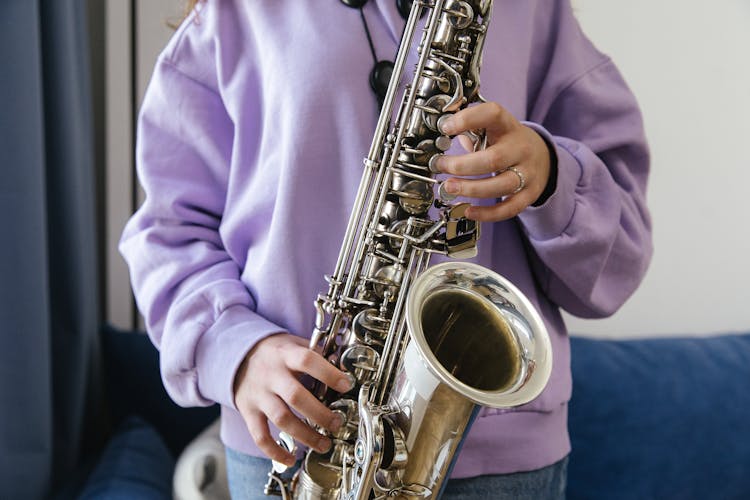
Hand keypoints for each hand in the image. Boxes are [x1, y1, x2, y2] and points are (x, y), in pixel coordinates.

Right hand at [233, 333, 354, 466]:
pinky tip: (290, 459)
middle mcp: (271, 375)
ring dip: (305, 435)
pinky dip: (274, 451)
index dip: (328, 373)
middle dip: (320, 413)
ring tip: (324, 444)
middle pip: (295, 396)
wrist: (237, 355)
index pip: (307, 360)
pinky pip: (260, 436)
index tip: (346, 385)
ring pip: (281, 418)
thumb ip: (316, 353)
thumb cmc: (274, 352)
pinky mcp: (249, 412)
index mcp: (286, 355)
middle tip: (337, 423)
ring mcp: (259, 394)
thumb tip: (343, 368)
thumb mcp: (294, 343)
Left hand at [434, 102, 551, 221]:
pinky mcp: (529, 194)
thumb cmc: (507, 142)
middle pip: (493, 159)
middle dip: (462, 166)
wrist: (542, 156)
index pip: (493, 114)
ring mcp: (528, 172)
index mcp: (508, 126)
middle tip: (441, 166)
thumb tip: (440, 138)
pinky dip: (487, 213)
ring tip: (449, 188)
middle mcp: (521, 148)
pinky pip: (508, 208)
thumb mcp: (493, 128)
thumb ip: (470, 130)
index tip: (445, 127)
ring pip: (501, 185)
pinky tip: (468, 211)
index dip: (468, 119)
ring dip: (470, 189)